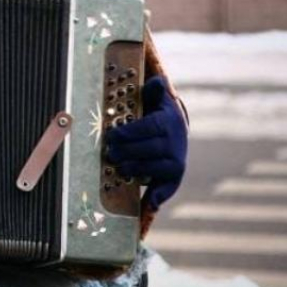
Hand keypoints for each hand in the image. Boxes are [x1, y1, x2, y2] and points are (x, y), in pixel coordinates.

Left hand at [106, 76, 187, 209]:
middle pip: (149, 150)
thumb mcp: (157, 98)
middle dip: (127, 152)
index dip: (129, 133)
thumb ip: (154, 90)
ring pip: (154, 168)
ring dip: (135, 169)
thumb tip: (156, 82)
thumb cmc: (158, 112)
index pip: (148, 128)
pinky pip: (168, 188)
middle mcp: (175, 143)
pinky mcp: (174, 176)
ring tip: (117, 167)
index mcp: (168, 122)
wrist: (176, 129)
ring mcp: (175, 161)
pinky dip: (159, 196)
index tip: (111, 135)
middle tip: (109, 152)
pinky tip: (149, 204)